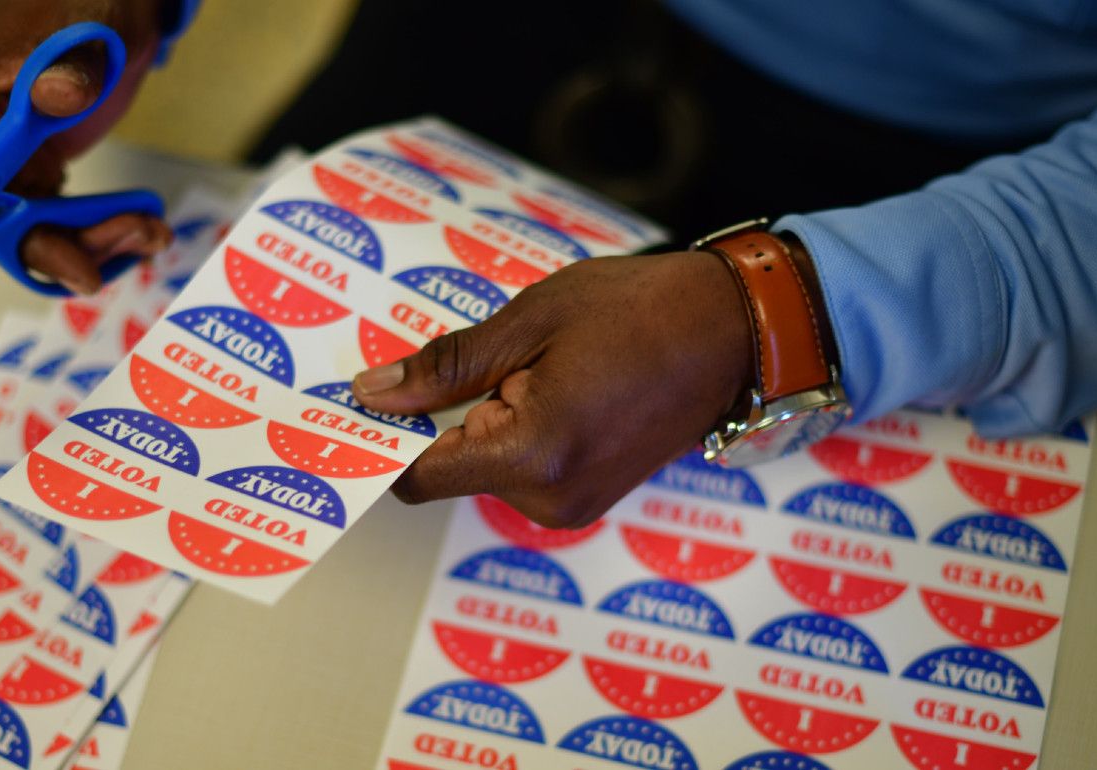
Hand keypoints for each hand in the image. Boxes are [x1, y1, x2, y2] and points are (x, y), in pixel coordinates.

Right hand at [0, 0, 172, 293]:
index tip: (76, 265)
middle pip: (1, 225)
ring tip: (150, 231)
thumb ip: (68, 72)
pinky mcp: (30, 169)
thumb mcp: (81, 36)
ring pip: (30, 231)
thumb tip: (55, 96)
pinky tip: (140, 226)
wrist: (109, 1)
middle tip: (137, 237)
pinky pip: (52, 220)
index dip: (21, 235)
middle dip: (70, 245)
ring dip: (92, 243)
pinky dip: (95, 230)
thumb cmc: (82, 4)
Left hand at [351, 251, 753, 528]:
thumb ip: (447, 366)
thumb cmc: (639, 310)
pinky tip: (550, 383)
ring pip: (484, 468)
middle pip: (448, 469)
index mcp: (532, 453)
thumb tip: (373, 395)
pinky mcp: (589, 497)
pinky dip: (514, 431)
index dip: (381, 439)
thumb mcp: (530, 321)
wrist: (736, 332)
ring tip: (534, 364)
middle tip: (481, 354)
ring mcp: (573, 504)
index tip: (360, 402)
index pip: (417, 475)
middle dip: (443, 415)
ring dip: (484, 419)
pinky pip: (521, 469)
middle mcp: (549, 497)